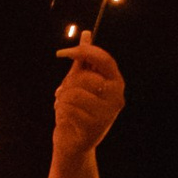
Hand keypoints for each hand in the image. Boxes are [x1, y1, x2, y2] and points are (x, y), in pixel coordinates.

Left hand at [52, 35, 125, 156]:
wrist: (73, 143)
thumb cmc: (77, 110)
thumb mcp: (80, 82)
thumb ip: (84, 59)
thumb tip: (86, 34)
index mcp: (116, 83)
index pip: (103, 59)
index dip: (83, 52)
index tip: (61, 53)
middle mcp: (117, 97)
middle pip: (84, 77)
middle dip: (67, 84)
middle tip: (64, 95)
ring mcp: (108, 113)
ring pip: (74, 93)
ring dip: (61, 100)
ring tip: (64, 107)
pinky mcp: (96, 126)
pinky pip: (69, 109)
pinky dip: (60, 112)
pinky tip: (65, 119)